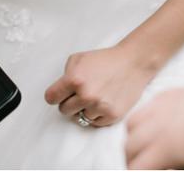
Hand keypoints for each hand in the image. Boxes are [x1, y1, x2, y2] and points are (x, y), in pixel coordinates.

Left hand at [43, 44, 159, 128]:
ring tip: (94, 96)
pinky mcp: (112, 116)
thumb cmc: (105, 60)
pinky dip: (96, 115)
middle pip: (64, 110)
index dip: (54, 95)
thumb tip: (59, 91)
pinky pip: (94, 123)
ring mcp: (99, 107)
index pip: (51, 97)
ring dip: (84, 109)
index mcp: (74, 79)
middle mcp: (86, 95)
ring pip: (79, 118)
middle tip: (79, 94)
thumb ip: (65, 74)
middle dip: (69, 102)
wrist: (132, 63)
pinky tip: (102, 102)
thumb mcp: (78, 59)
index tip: (58, 95)